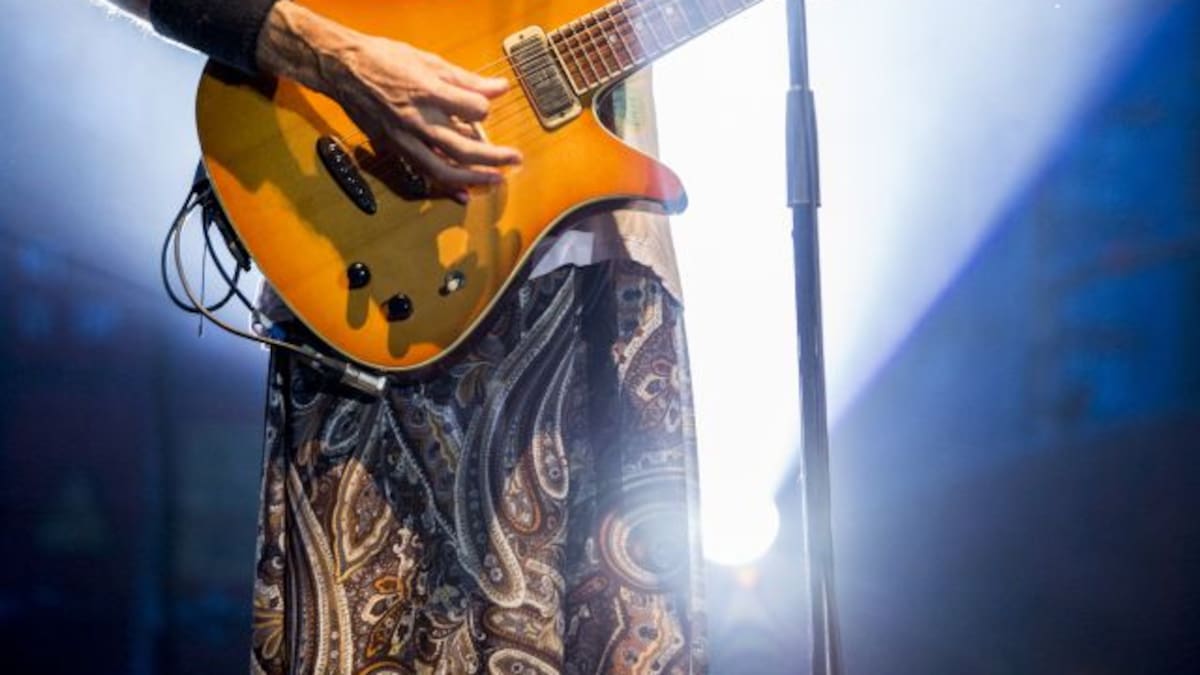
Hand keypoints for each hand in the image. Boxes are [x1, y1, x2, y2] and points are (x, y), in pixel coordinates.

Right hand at [256, 2, 520, 199]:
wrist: (344, 69)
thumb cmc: (385, 59)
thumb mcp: (429, 61)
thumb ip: (466, 80)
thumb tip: (499, 88)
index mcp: (427, 91)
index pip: (473, 110)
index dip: (484, 109)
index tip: (486, 107)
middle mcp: (417, 120)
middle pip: (463, 148)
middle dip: (494, 158)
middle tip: (514, 159)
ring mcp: (404, 138)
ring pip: (444, 169)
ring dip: (473, 179)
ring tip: (495, 179)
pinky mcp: (395, 148)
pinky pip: (423, 174)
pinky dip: (445, 187)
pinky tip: (463, 194)